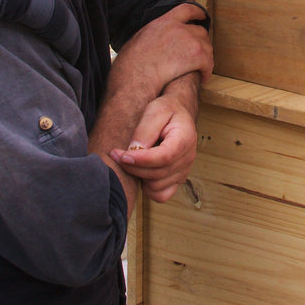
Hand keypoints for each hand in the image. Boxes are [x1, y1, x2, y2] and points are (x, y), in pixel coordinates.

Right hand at [106, 3, 211, 102]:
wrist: (135, 79)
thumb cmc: (130, 66)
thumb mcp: (137, 40)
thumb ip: (151, 35)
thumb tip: (151, 40)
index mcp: (163, 22)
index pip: (186, 9)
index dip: (197, 12)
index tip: (202, 16)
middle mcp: (179, 28)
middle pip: (200, 31)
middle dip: (200, 43)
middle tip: (197, 55)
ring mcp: (189, 40)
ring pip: (206, 47)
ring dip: (204, 58)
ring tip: (199, 69)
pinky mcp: (196, 55)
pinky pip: (208, 62)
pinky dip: (206, 71)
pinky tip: (202, 77)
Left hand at [110, 76, 198, 201]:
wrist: (178, 113)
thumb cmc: (166, 110)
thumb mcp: (155, 110)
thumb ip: (146, 129)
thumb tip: (134, 149)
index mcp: (185, 139)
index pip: (164, 157)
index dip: (141, 160)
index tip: (122, 155)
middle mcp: (188, 158)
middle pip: (158, 174)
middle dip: (133, 167)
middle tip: (116, 154)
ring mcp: (184, 171)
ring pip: (157, 186)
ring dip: (139, 176)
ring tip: (129, 160)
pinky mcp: (178, 179)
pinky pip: (161, 195)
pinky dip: (148, 187)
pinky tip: (141, 171)